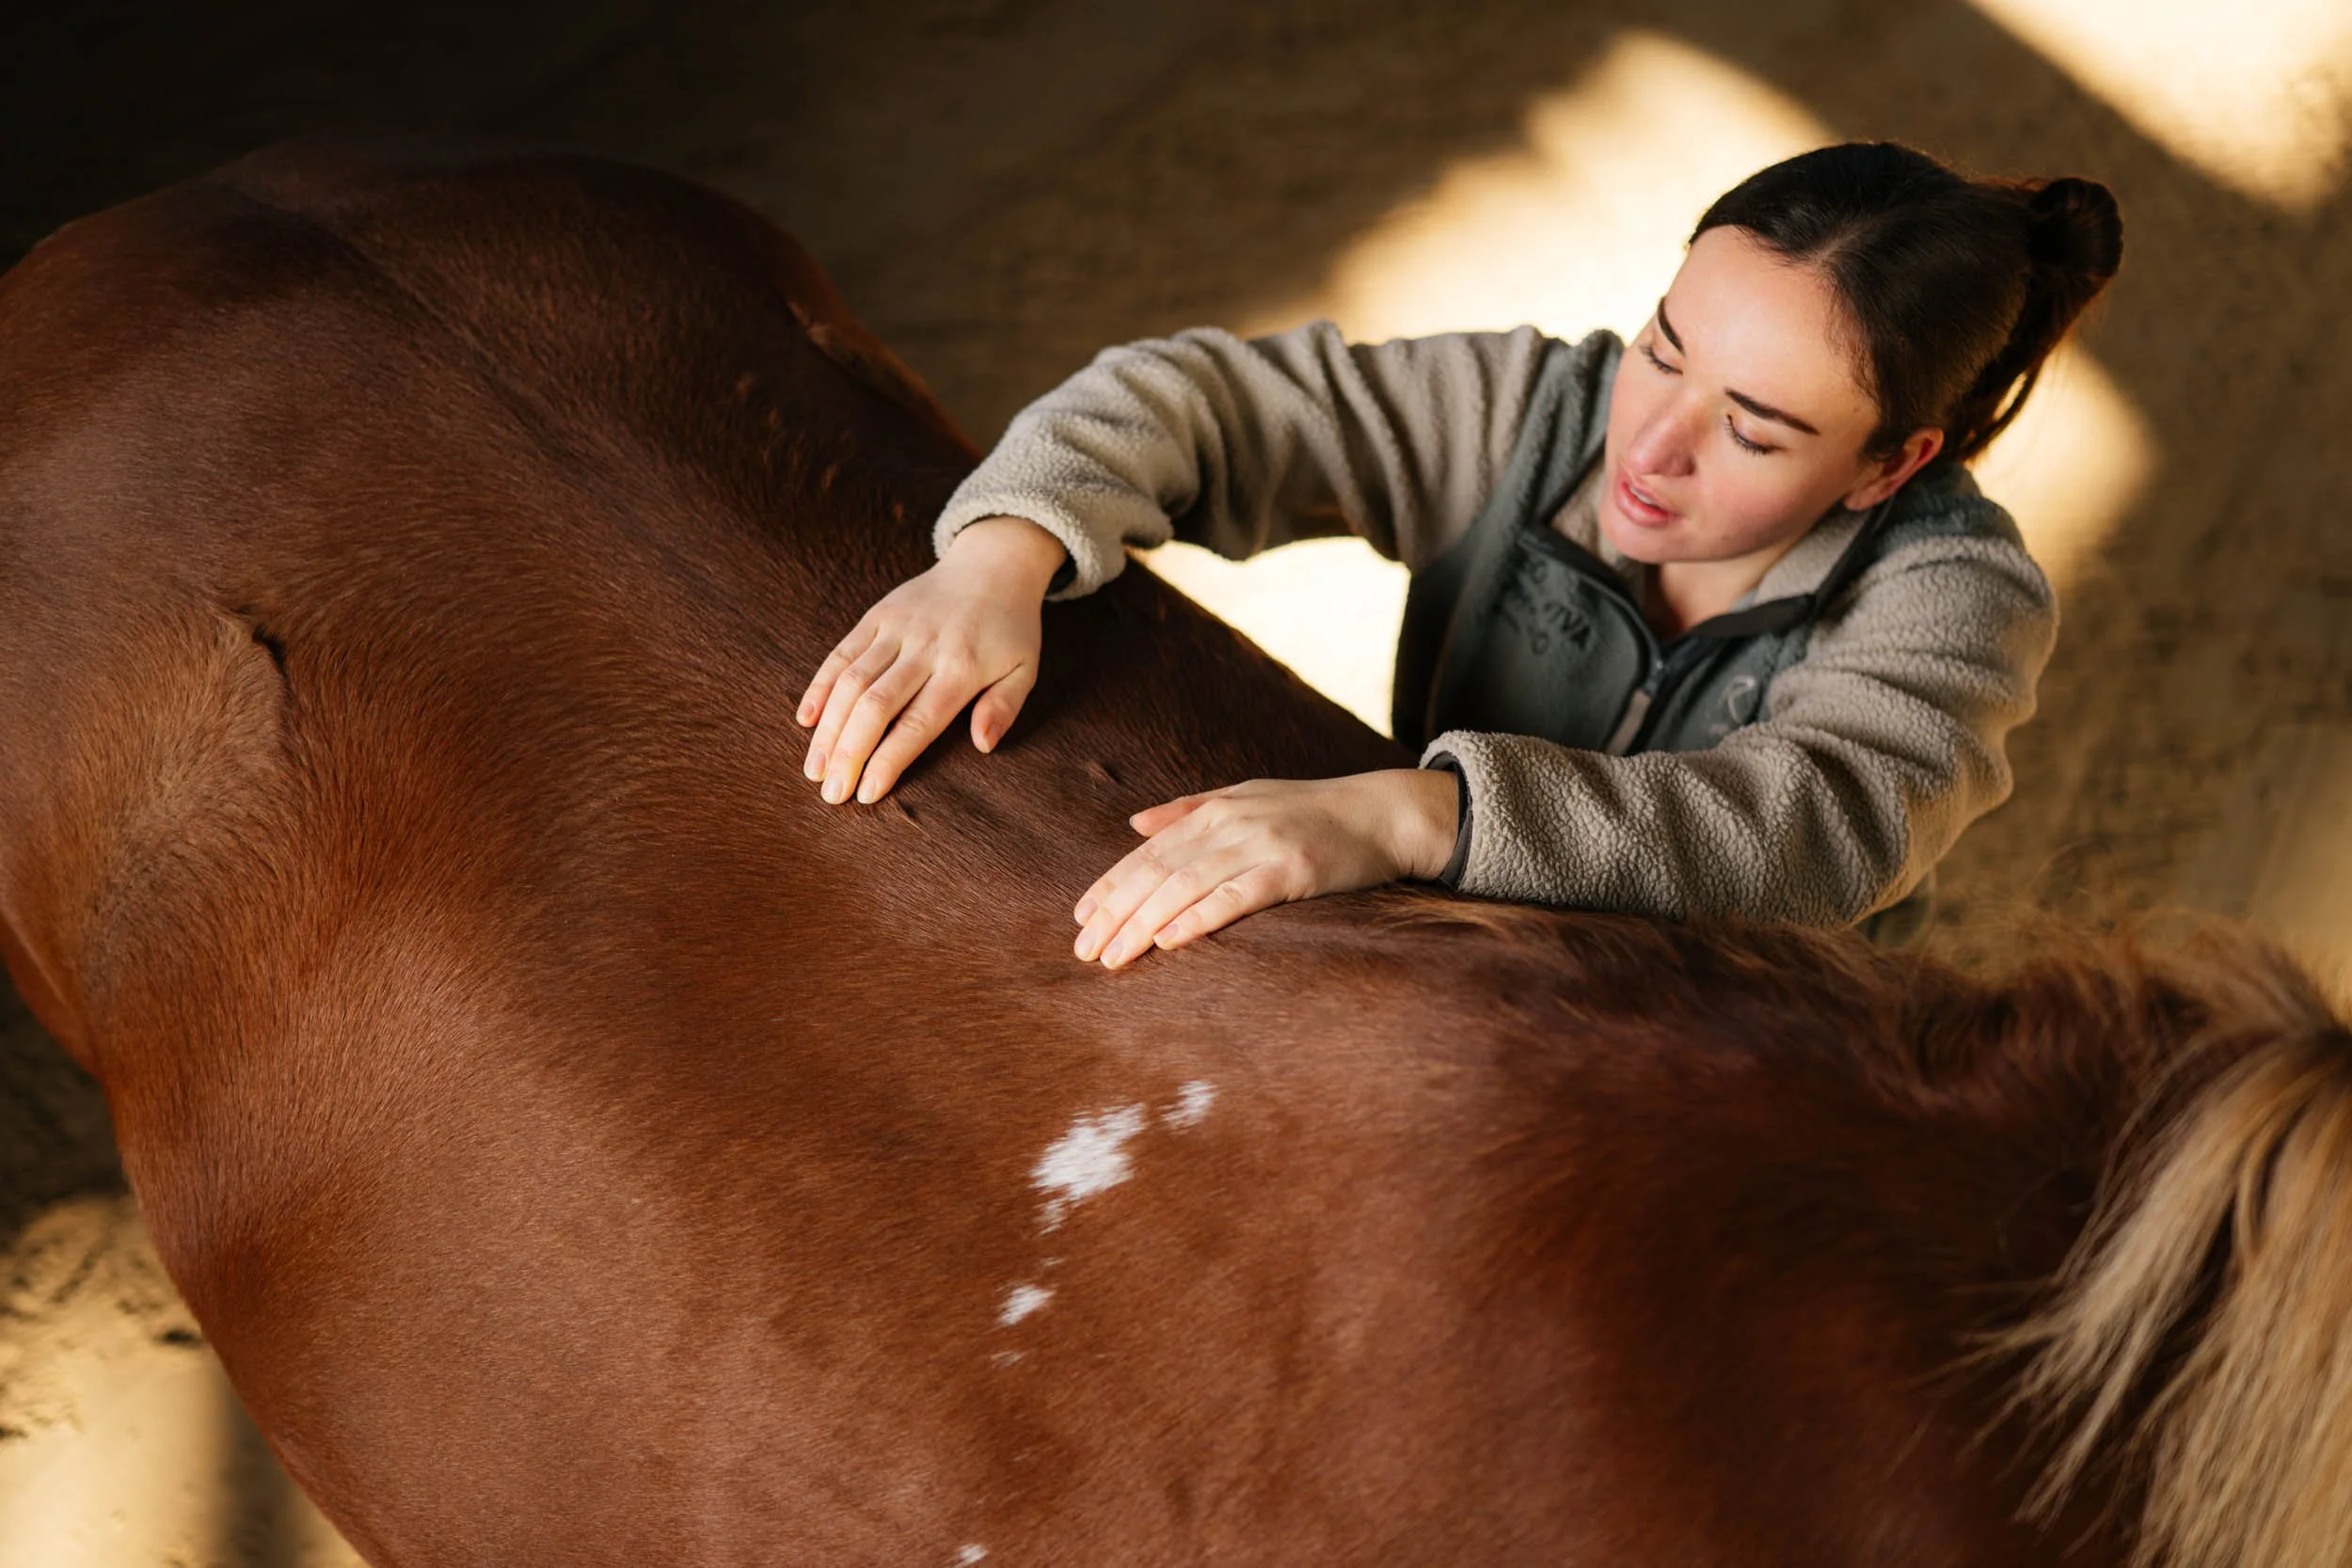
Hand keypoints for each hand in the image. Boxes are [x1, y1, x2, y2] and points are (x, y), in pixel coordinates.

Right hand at [798, 516, 1064, 803]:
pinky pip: (841, 652)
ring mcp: (896, 628)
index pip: (918, 723)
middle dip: (849, 752)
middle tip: (831, 794)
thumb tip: (983, 745)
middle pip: (876, 705)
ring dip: (828, 728)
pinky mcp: (877, 615)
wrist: (992, 565)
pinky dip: (820, 686)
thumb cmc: (1010, 629)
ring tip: (814, 769)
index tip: (866, 794)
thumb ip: (1004, 707)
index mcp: (962, 667)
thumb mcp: (1025, 669)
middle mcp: (924, 647)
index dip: (888, 760)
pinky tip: (807, 720)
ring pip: (851, 681)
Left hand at [1072, 770, 1459, 967]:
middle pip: (1157, 871)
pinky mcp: (1292, 871)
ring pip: (1185, 886)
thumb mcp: (1246, 797)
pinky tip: (1169, 940)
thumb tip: (1134, 825)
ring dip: (1143, 923)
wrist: (1381, 813)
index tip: (1080, 919)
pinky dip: (1198, 917)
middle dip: (1116, 912)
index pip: (1148, 852)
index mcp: (1215, 810)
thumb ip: (1188, 811)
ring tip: (1113, 956)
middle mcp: (1231, 824)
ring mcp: (1260, 846)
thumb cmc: (1312, 810)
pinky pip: (1235, 897)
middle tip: (1084, 951)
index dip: (1110, 885)